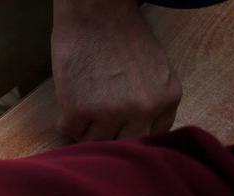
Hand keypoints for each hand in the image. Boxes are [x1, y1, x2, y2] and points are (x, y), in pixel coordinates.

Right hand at [51, 0, 181, 140]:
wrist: (95, 12)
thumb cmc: (122, 35)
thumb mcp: (155, 71)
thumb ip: (152, 103)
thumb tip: (135, 134)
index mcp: (166, 98)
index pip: (151, 138)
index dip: (131, 133)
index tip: (119, 129)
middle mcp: (143, 108)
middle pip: (123, 145)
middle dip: (109, 136)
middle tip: (98, 123)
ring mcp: (110, 110)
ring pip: (94, 142)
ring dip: (85, 130)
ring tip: (83, 109)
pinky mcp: (78, 108)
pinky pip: (69, 131)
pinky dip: (66, 121)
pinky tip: (70, 102)